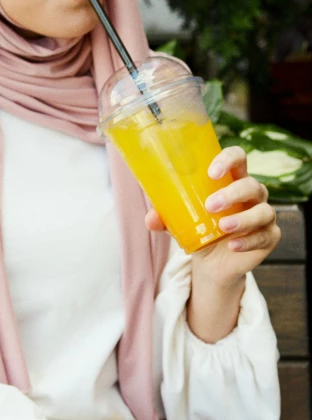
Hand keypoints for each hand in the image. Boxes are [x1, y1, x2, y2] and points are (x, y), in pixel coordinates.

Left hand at [145, 145, 280, 287]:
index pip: (238, 157)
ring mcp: (263, 214)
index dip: (228, 159)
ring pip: (263, 211)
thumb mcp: (180, 221)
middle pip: (251, 184)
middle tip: (210, 205)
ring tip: (223, 227)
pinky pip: (266, 236)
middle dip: (232, 193)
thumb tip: (151, 218)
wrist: (211, 262)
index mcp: (231, 179)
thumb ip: (166, 216)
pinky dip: (249, 240)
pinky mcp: (269, 237)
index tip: (211, 172)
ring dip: (243, 218)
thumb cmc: (199, 228)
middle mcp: (251, 194)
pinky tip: (233, 245)